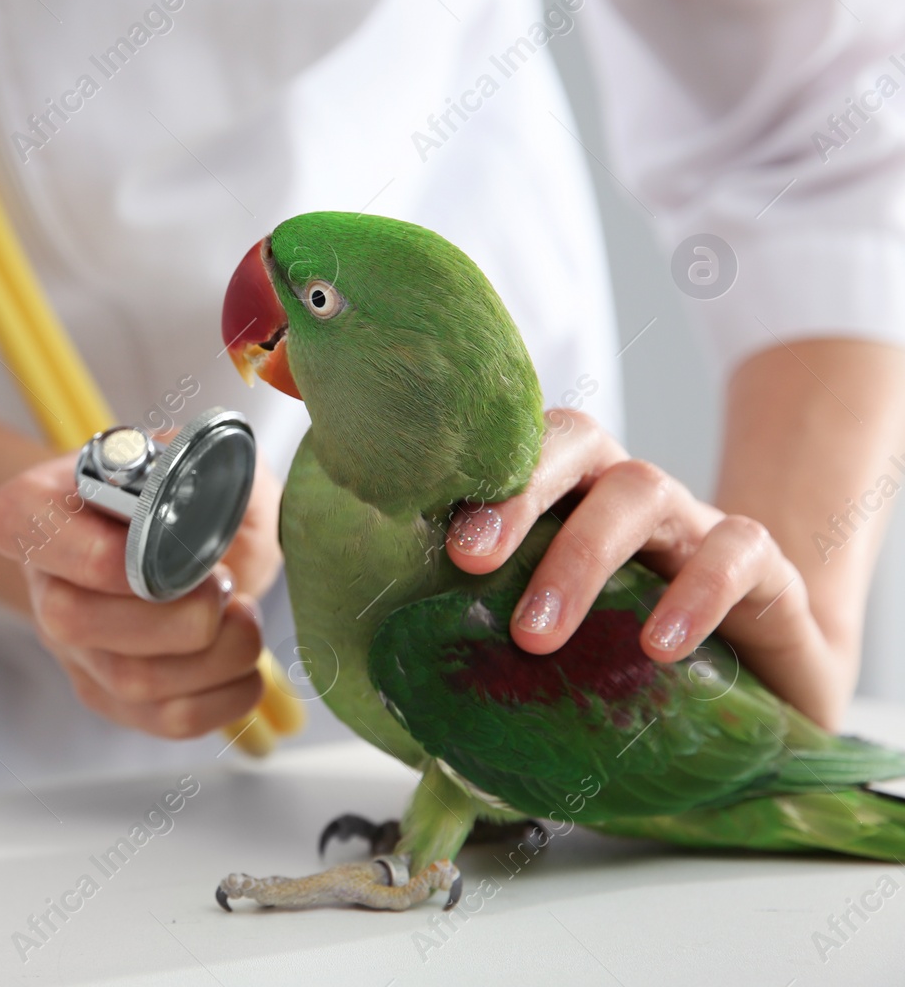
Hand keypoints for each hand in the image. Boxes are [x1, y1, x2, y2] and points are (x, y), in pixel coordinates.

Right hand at [0, 446, 282, 738]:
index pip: (20, 527)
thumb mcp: (196, 458)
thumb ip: (212, 474)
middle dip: (174, 608)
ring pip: (130, 679)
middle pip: (74, 619)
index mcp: (37, 508)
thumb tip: (230, 515)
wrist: (174, 536)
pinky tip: (244, 663)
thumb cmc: (180, 491)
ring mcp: (74, 650)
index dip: (98, 551)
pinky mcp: (113, 696)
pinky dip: (225, 697)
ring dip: (215, 653)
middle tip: (221, 583)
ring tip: (243, 617)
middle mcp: (42, 584)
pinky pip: (166, 719)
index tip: (165, 545)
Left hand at [443, 408, 838, 726]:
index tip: (434, 535)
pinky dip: (695, 594)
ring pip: (642, 492)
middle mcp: (627, 500)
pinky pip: (737, 553)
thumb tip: (402, 726)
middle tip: (470, 563)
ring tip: (535, 635)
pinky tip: (657, 647)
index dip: (476, 476)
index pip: (519, 450)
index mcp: (567, 505)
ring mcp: (696, 528)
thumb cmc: (636, 673)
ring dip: (581, 557)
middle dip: (518, 494)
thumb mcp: (555, 667)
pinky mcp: (769, 573)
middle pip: (578, 446)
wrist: (770, 701)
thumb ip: (486, 679)